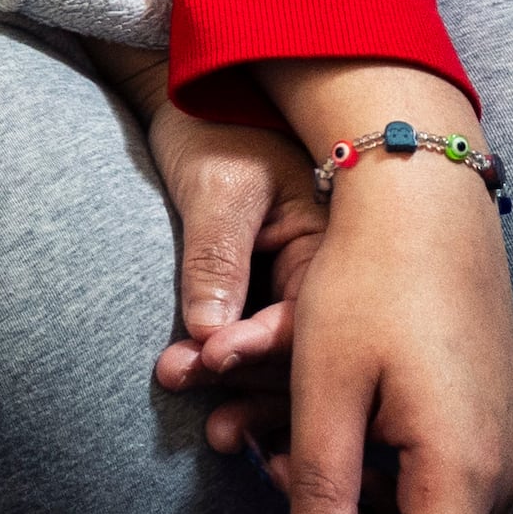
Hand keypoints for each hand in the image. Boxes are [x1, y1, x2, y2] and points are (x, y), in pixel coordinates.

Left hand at [88, 47, 324, 401]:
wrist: (194, 103)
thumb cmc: (216, 128)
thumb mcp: (218, 187)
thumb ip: (216, 258)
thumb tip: (209, 334)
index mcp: (337, 244)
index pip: (310, 316)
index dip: (260, 345)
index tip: (209, 357)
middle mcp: (330, 277)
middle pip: (300, 352)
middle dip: (240, 374)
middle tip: (175, 376)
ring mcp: (302, 291)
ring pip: (281, 361)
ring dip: (234, 385)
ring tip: (178, 390)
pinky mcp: (273, 299)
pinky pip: (263, 350)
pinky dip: (234, 375)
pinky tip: (209, 410)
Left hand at [212, 59, 512, 513]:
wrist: (426, 201)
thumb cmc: (371, 283)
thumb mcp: (326, 390)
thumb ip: (319, 493)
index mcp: (467, 472)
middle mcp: (502, 475)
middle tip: (269, 475)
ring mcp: (503, 450)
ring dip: (346, 503)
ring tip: (281, 437)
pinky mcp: (490, 425)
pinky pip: (430, 482)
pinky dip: (371, 472)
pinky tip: (326, 421)